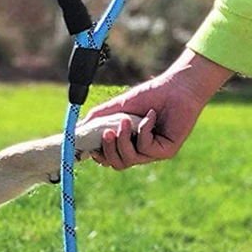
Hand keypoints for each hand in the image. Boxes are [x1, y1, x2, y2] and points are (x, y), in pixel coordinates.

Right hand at [82, 49, 232, 169]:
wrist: (176, 87)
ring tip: (126, 120)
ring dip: (124, 139)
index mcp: (128, 144)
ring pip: (129, 159)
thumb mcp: (116, 108)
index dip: (99, 156)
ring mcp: (153, 153)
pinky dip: (144, 131)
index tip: (91, 145)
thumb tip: (75, 130)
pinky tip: (151, 116)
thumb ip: (96, 119)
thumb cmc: (149, 95)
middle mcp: (140, 151)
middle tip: (107, 132)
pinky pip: (146, 149)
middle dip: (108, 149)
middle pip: (117, 164)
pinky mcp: (166, 151)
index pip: (109, 160)